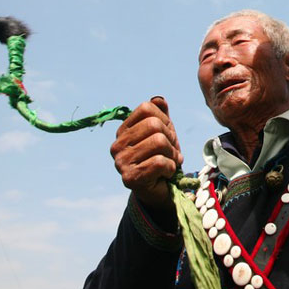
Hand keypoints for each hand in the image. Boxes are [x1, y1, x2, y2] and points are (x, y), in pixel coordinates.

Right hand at [110, 96, 182, 210]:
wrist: (163, 189)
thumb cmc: (162, 157)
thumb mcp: (165, 132)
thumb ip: (161, 114)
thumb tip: (158, 99)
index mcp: (123, 131)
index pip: (146, 108)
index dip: (164, 120)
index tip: (167, 135)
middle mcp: (117, 145)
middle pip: (154, 125)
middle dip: (171, 139)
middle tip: (171, 153)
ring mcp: (120, 163)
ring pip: (158, 142)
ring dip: (172, 154)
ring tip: (169, 163)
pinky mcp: (129, 179)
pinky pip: (159, 162)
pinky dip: (170, 168)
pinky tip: (166, 174)